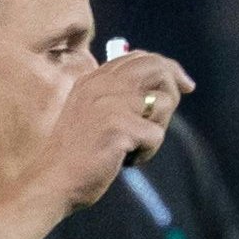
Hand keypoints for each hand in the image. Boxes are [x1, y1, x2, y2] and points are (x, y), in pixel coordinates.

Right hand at [28, 50, 193, 212]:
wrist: (54, 180)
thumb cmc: (78, 154)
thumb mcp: (93, 114)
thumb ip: (117, 96)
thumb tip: (162, 89)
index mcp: (94, 79)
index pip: (140, 58)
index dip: (168, 69)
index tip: (185, 85)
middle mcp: (102, 84)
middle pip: (157, 68)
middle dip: (172, 91)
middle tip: (167, 116)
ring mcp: (110, 103)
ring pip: (163, 103)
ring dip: (156, 130)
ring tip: (132, 146)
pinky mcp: (119, 126)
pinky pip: (157, 135)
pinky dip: (147, 153)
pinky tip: (125, 160)